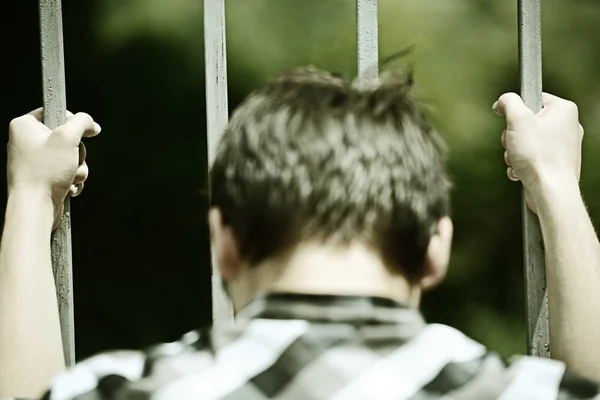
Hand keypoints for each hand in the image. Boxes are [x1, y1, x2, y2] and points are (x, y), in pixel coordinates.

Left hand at [7, 108, 100, 227]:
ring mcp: (34, 161)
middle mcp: (26, 141)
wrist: (35, 207)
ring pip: (70, 156)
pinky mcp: (43, 176)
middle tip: (71, 160)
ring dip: (78, 168)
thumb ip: (82, 122)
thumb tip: (92, 124)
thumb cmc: (44, 172)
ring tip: (70, 177)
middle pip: (67, 137)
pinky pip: (66, 172)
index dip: (72, 122)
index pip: (55, 112)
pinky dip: (72, 179)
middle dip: (77, 152)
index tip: (80, 133)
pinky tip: (67, 187)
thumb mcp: (68, 137)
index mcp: (24, 126)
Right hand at [493, 93, 582, 212]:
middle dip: (513, 135)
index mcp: (564, 110)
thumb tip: (502, 101)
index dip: (516, 108)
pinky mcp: (555, 163)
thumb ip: (508, 102)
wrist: (550, 190)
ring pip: (526, 142)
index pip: (533, 98)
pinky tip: (521, 170)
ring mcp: (562, 146)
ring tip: (518, 159)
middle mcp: (567, 126)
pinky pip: (530, 157)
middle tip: (514, 142)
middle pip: (527, 122)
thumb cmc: (539, 155)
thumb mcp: (517, 119)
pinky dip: (521, 164)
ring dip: (514, 151)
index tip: (508, 118)